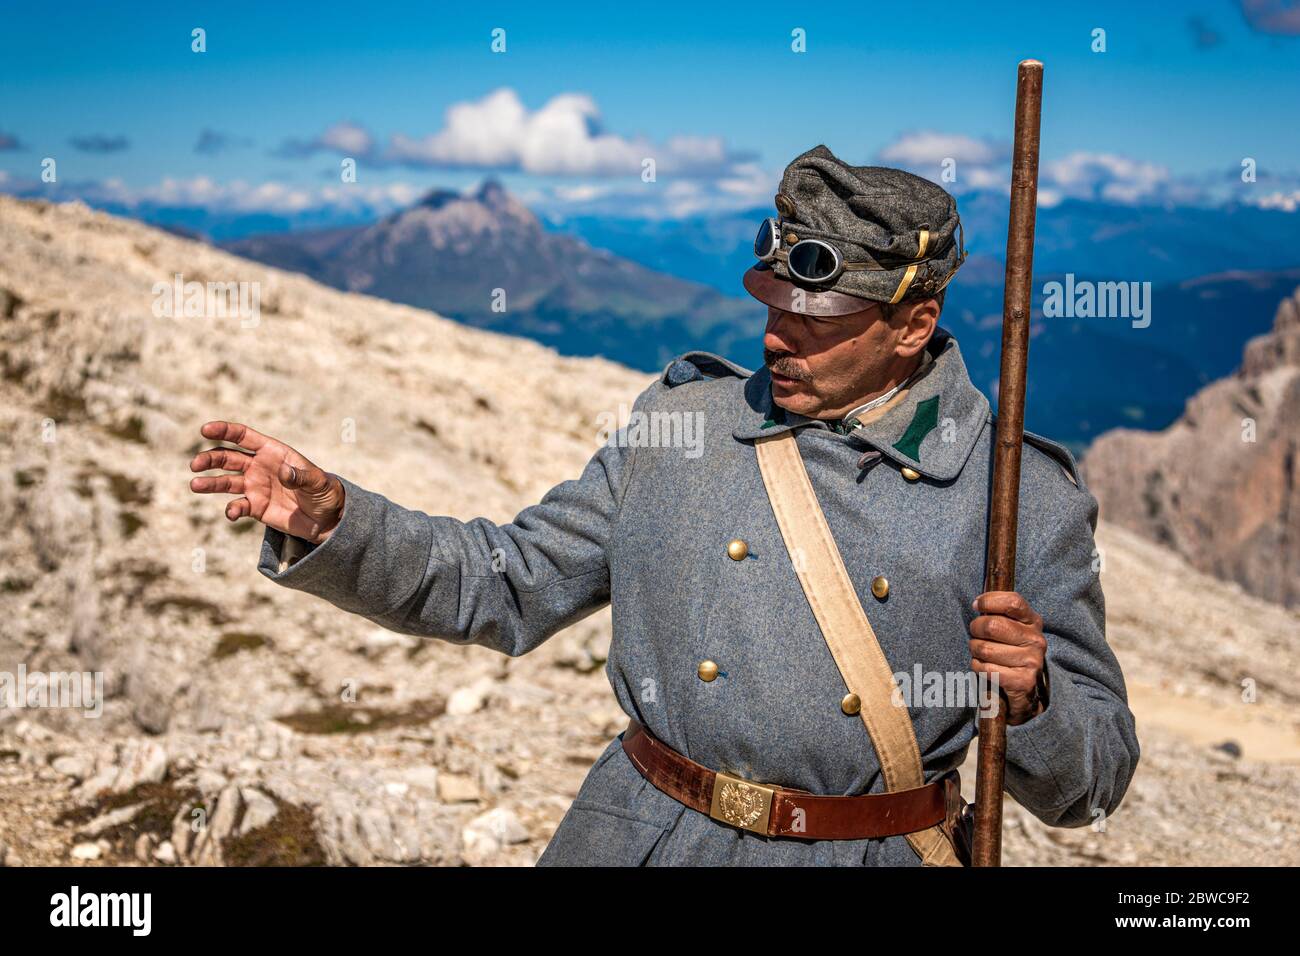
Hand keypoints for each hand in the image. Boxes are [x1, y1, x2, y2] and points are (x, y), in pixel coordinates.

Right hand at [189, 421, 344, 543]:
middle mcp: (258, 467)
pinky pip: (237, 506)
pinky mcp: (255, 507)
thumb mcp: (319, 482)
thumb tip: (284, 472)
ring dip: (209, 483)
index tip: (205, 430)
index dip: (224, 431)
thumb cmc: (324, 492)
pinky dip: (232, 509)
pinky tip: (232, 513)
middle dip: (209, 459)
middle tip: (195, 464)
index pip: (244, 437)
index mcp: (272, 452)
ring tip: (195, 485)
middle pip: (227, 458)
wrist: (326, 518)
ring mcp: (254, 487)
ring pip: (225, 482)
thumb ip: (302, 476)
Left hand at [968, 591, 1046, 725]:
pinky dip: (978, 667)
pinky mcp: (1024, 680)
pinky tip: (985, 667)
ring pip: (985, 648)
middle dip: (975, 629)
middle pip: (992, 626)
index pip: (1012, 602)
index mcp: (1033, 621)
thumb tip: (978, 604)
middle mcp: (1036, 640)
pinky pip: (987, 669)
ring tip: (981, 653)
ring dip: (975, 651)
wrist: (1025, 688)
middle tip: (976, 635)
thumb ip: (998, 612)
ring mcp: (1032, 661)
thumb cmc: (1010, 649)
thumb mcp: (1011, 626)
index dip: (989, 601)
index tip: (976, 606)